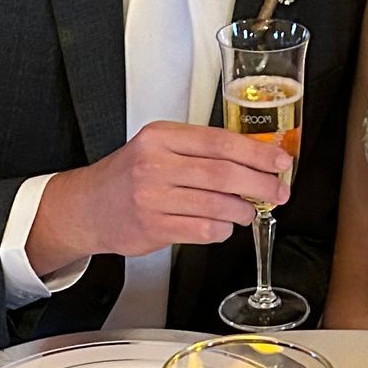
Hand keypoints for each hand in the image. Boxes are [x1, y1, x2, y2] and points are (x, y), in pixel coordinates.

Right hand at [28, 121, 291, 271]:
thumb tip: (254, 160)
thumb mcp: (158, 148)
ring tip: (248, 211)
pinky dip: (222, 230)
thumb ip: (199, 151)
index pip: (219, 142)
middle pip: (223, 173)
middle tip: (279, 191)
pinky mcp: (153, 227)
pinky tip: (223, 226)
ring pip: (216, 204)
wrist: (87, 207)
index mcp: (161, 137)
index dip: (256, 153)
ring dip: (242, 210)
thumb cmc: (129, 176)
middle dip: (260, 184)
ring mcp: (152, 198)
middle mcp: (155, 164)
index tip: (280, 161)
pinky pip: (203, 230)